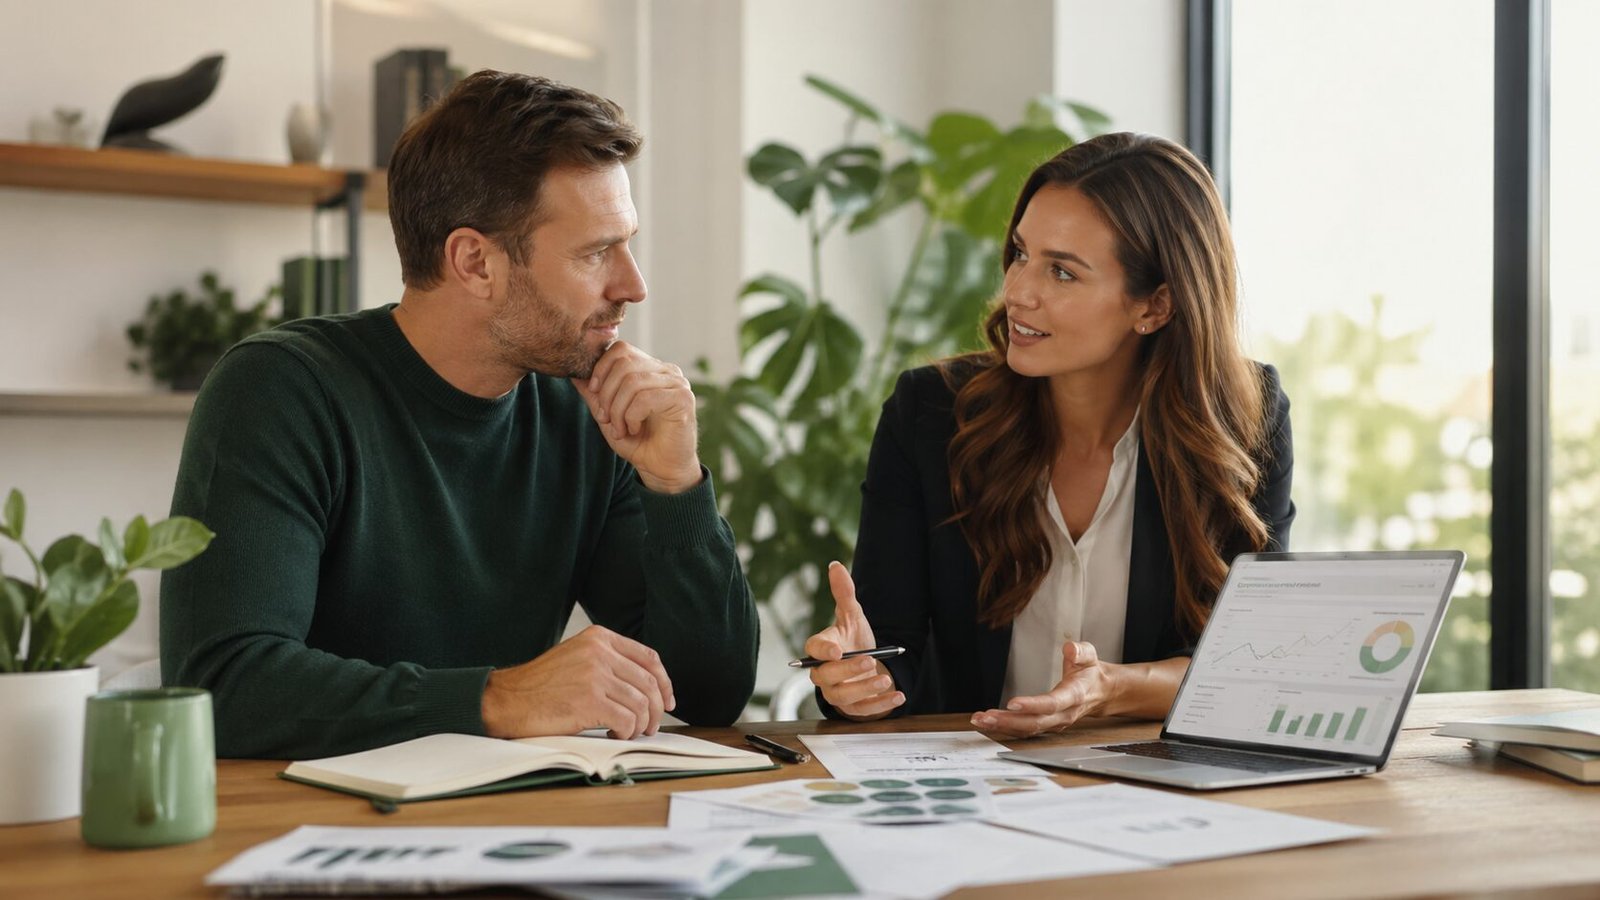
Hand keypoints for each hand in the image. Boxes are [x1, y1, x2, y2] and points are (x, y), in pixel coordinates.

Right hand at [480, 625, 674, 740]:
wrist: (506, 700)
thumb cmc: (540, 686)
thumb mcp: (577, 659)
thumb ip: (608, 663)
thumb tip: (645, 687)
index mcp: (599, 638)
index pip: (649, 658)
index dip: (664, 682)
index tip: (667, 701)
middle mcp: (599, 652)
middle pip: (649, 683)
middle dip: (656, 710)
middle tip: (650, 726)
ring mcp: (594, 675)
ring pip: (641, 704)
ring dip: (640, 725)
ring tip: (628, 732)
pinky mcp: (588, 700)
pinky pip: (626, 720)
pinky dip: (626, 732)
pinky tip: (613, 733)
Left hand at [573, 341, 700, 493]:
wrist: (662, 470)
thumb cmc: (638, 443)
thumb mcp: (608, 416)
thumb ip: (595, 395)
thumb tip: (575, 374)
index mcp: (651, 369)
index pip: (621, 349)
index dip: (601, 368)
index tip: (594, 393)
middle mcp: (666, 371)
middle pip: (624, 363)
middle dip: (607, 393)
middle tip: (605, 419)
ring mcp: (677, 383)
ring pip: (633, 382)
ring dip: (618, 410)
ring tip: (619, 428)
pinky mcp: (683, 399)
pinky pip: (645, 398)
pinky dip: (631, 416)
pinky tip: (634, 429)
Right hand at [803, 561, 902, 719]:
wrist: (868, 665)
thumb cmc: (854, 640)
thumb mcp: (852, 616)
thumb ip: (844, 593)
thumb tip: (835, 565)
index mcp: (821, 649)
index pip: (813, 651)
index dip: (822, 651)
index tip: (836, 650)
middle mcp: (824, 674)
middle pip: (826, 677)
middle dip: (848, 671)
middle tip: (869, 660)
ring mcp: (838, 694)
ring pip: (843, 697)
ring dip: (864, 690)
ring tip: (884, 679)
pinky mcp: (854, 709)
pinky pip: (864, 711)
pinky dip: (882, 705)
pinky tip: (898, 695)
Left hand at [971, 640, 1113, 737]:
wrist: (1099, 691)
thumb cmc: (1090, 673)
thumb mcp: (1090, 655)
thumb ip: (1081, 651)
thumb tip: (1071, 648)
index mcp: (1073, 695)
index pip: (1052, 703)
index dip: (1033, 705)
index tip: (1012, 703)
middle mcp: (1063, 714)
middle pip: (1035, 722)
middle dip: (1009, 721)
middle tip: (985, 717)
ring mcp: (1054, 723)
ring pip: (1027, 730)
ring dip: (1003, 726)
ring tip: (980, 720)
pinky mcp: (1046, 725)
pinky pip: (1025, 730)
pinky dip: (1006, 728)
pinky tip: (989, 722)